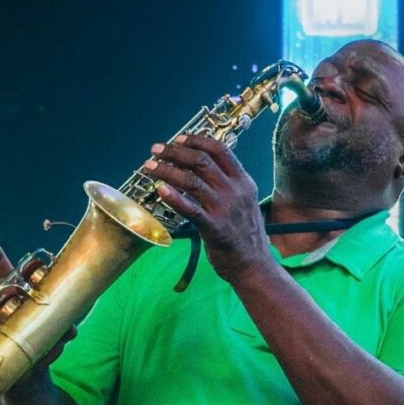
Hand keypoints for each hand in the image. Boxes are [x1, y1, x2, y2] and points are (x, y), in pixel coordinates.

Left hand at [143, 134, 271, 283]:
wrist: (254, 265)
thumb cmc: (245, 234)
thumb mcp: (244, 201)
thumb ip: (228, 184)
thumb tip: (202, 167)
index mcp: (243, 181)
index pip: (220, 150)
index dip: (196, 141)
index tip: (178, 139)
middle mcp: (235, 191)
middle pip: (201, 161)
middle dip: (175, 152)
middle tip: (156, 150)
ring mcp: (225, 209)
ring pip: (191, 181)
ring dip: (167, 171)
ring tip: (149, 167)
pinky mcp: (214, 228)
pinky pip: (190, 209)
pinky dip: (174, 197)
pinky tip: (160, 189)